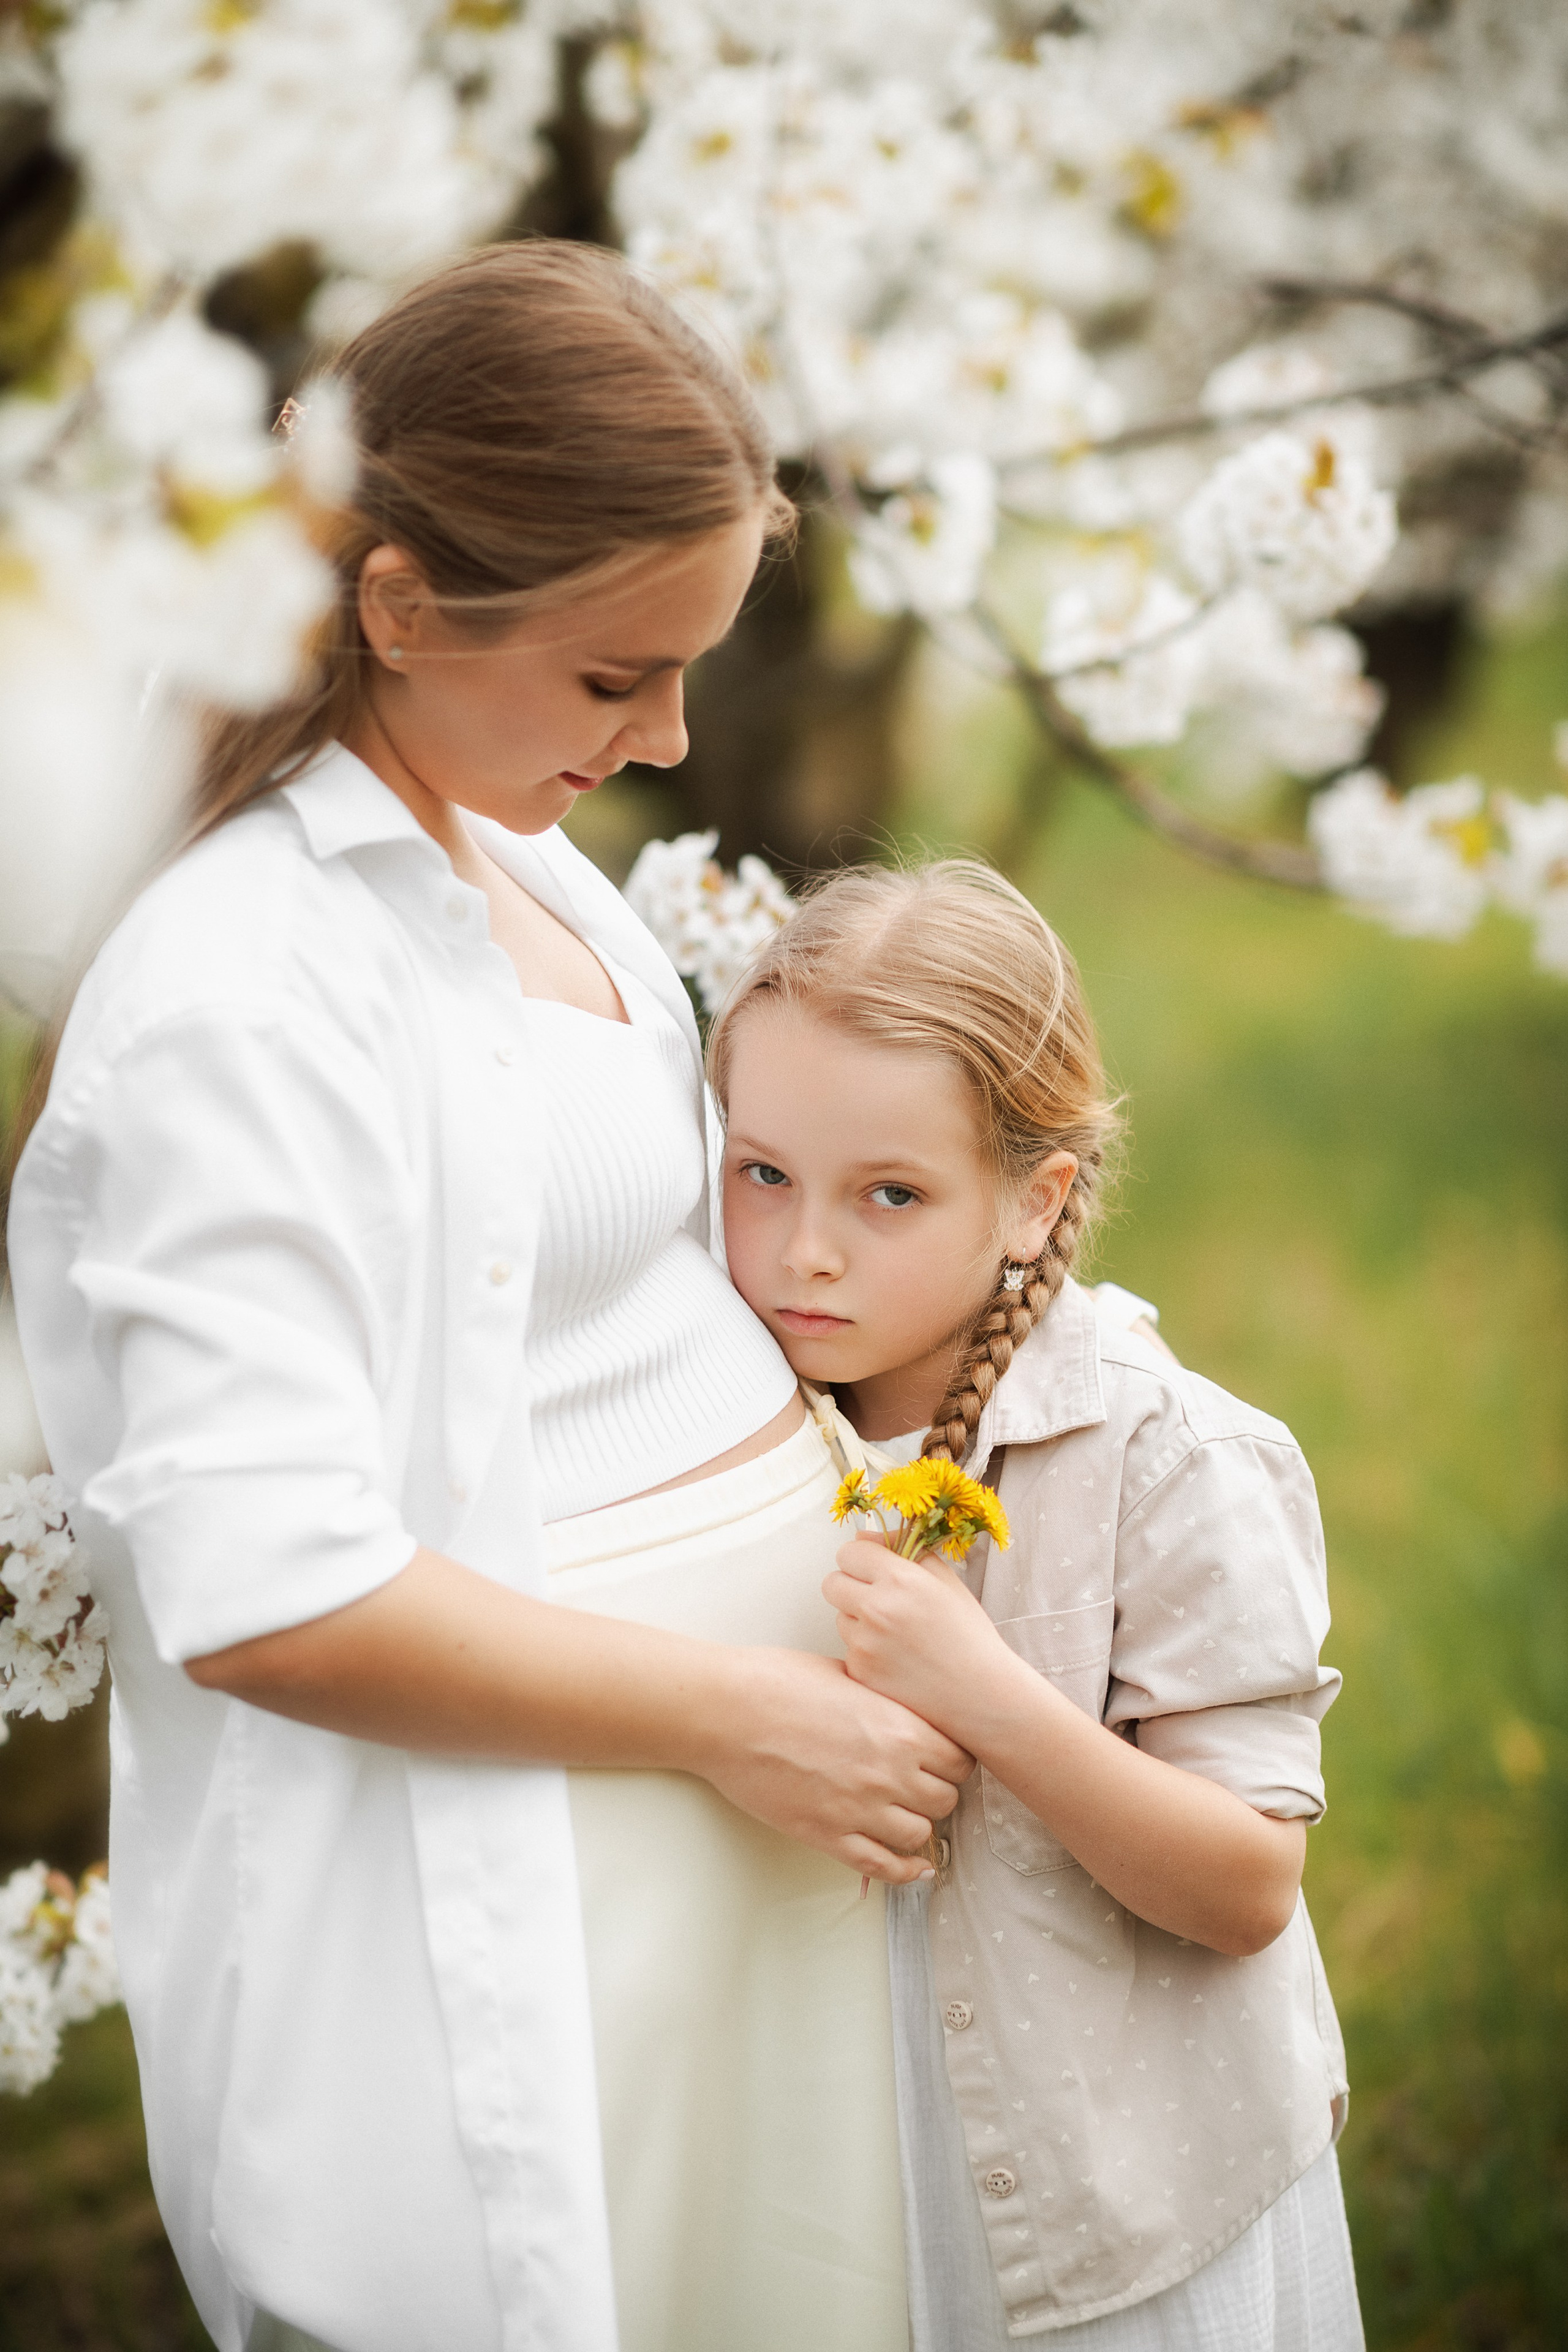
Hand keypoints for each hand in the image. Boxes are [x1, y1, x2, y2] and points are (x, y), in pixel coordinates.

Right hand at [697, 1646, 972, 1885]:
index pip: (960, 1759)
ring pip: (920, 1836)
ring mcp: (859, 1809)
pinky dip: (904, 1872)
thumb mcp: (846, 1674)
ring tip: (907, 1816)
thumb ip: (883, 1698)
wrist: (727, 1712)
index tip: (944, 1761)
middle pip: (946, 1800)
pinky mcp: (828, 1836)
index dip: (954, 1761)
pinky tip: (913, 1869)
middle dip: (939, 1793)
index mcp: (899, 1728)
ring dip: (918, 1828)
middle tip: (924, 1787)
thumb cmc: (776, 1683)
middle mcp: (889, 1772)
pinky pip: (883, 1867)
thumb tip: (900, 1706)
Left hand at [824, 1533, 1013, 1736]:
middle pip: (831, 1583)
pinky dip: (866, 1654)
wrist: (980, 1694)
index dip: (860, 1559)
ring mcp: (865, 1644)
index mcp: (901, 1579)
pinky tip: (896, 1661)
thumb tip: (863, 1535)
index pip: (849, 1552)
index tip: (872, 1569)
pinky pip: (848, 1651)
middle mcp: (877, 1609)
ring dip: (859, 1622)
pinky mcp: (859, 1673)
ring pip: (840, 1618)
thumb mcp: (946, 1581)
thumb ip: (906, 1551)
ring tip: (896, 1636)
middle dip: (849, 1586)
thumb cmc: (968, 1635)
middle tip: (875, 1599)